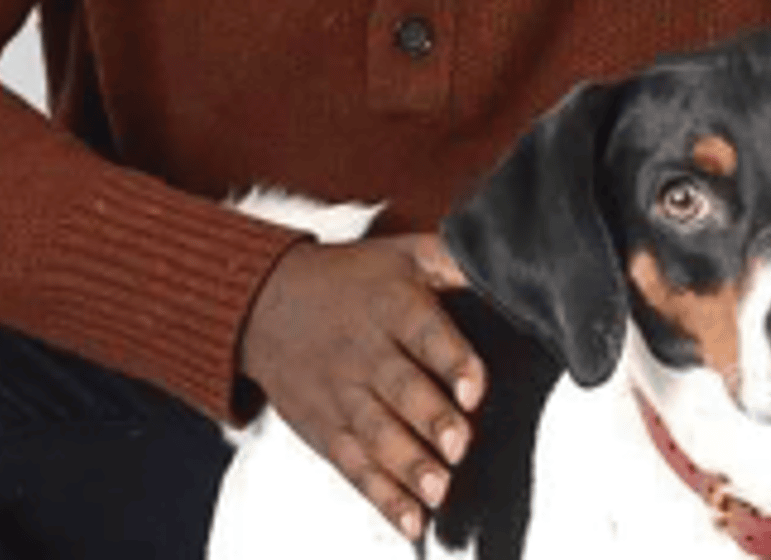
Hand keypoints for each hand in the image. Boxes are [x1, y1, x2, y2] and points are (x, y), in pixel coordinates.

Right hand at [239, 233, 484, 541]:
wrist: (266, 302)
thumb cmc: (352, 278)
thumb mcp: (404, 252)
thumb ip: (455, 259)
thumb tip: (505, 265)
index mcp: (393, 305)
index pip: (426, 333)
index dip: (452, 360)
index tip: (474, 389)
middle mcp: (366, 351)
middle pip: (401, 388)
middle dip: (431, 419)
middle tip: (459, 446)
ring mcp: (342, 393)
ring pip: (377, 433)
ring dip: (408, 464)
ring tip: (438, 488)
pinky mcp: (325, 429)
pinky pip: (354, 466)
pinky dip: (382, 496)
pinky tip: (409, 519)